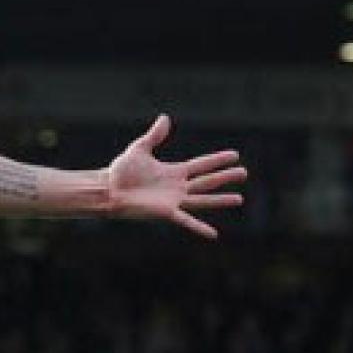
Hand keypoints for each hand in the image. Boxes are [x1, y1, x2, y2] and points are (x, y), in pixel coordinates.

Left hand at [105, 114, 247, 238]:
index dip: (217, 160)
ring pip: (203, 199)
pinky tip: (213, 234)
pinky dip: (199, 227)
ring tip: (239, 199)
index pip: (201, 165)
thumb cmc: (121, 172)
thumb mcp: (140, 149)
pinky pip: (186, 220)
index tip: (235, 155)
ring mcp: (173, 201)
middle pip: (207, 181)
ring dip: (220, 200)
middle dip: (225, 177)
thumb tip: (165, 118)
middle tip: (244, 173)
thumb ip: (154, 136)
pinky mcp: (166, 212)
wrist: (108, 190)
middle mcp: (177, 187)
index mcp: (173, 172)